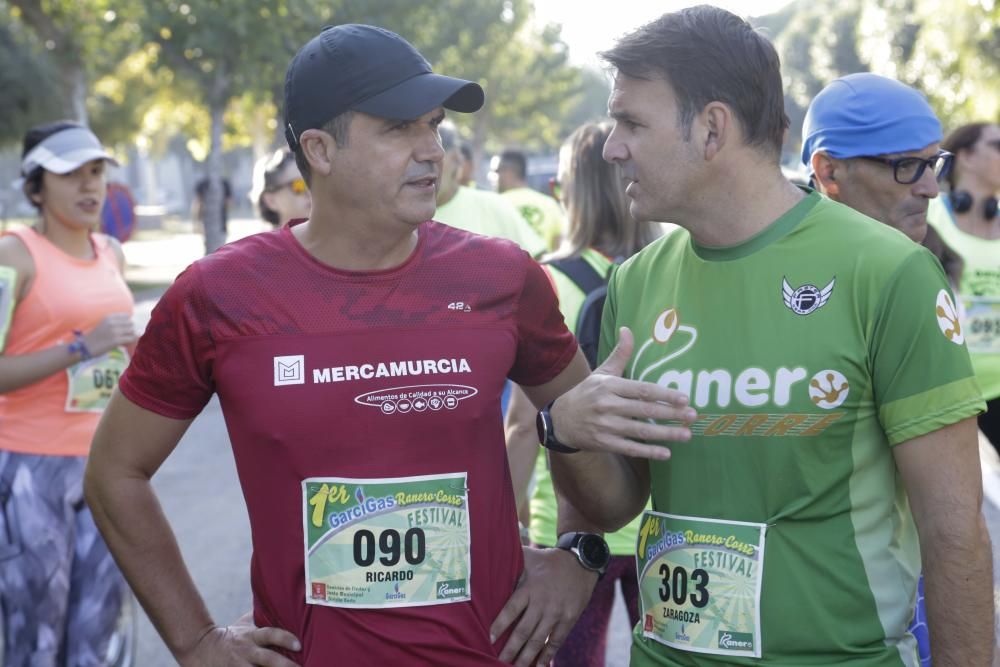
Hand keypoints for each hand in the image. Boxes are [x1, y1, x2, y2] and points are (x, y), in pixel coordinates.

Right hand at [83, 313, 137, 356]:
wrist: (85, 347)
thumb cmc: (95, 337)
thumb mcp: (104, 324)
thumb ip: (115, 322)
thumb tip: (131, 323)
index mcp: (109, 317)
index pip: (127, 316)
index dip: (127, 323)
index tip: (123, 329)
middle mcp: (112, 323)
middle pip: (131, 323)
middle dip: (129, 330)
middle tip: (124, 336)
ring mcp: (115, 331)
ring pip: (132, 331)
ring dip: (130, 336)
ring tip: (124, 340)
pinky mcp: (116, 341)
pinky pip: (131, 339)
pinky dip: (130, 342)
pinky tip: (124, 344)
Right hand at [177, 616, 300, 666]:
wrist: (201, 647)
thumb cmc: (232, 635)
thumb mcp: (245, 624)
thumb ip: (263, 616)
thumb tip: (285, 602)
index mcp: (251, 636)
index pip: (270, 634)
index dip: (285, 639)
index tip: (299, 645)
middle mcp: (246, 651)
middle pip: (267, 659)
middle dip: (284, 665)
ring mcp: (238, 666)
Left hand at [491, 546, 598, 665]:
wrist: (580, 562)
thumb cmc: (548, 560)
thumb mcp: (529, 557)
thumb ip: (511, 561)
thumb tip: (487, 556)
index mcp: (530, 588)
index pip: (512, 609)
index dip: (500, 625)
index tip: (489, 639)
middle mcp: (543, 602)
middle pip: (524, 630)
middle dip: (511, 649)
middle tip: (498, 662)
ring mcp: (557, 612)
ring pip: (539, 640)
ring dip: (526, 657)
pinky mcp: (569, 619)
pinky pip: (556, 641)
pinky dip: (547, 655)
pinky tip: (539, 666)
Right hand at [551, 327, 695, 459]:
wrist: (560, 420)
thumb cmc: (586, 393)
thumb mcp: (601, 373)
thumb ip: (619, 354)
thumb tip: (627, 329)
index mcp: (609, 386)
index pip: (641, 390)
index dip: (664, 394)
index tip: (684, 398)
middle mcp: (607, 405)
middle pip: (644, 410)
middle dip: (671, 414)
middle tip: (694, 416)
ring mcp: (605, 426)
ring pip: (640, 431)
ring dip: (666, 434)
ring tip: (687, 435)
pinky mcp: (604, 443)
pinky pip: (630, 448)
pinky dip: (649, 452)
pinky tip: (666, 453)